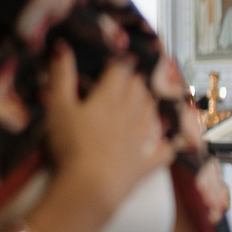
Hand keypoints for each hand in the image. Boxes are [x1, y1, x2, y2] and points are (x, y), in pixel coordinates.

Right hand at [43, 42, 169, 223]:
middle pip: (140, 91)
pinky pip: (164, 151)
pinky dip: (169, 145)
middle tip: (135, 78)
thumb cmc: (72, 143)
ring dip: (151, 105)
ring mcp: (143, 138)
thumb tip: (62, 46)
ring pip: (153, 114)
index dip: (123, 63)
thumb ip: (61, 76)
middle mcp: (132, 114)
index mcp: (110, 98)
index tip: (125, 58)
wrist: (91, 185)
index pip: (121, 72)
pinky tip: (173, 143)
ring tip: (148, 100)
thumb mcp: (58, 106)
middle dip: (138, 81)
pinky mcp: (148, 162)